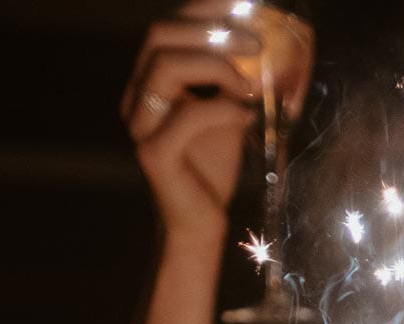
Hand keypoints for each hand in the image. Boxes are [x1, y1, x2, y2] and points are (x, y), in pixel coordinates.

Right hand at [120, 6, 263, 241]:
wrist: (200, 221)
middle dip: (212, 31)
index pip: (167, 27)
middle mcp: (136, 96)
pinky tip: (246, 118)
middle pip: (159, 37)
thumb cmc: (213, 164)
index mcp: (149, 81)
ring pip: (165, 67)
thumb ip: (233, 79)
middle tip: (256, 44)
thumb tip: (268, 44)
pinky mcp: (154, 155)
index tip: (244, 5)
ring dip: (216, 67)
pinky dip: (223, 110)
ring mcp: (140, 124)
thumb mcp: (226, 110)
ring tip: (250, 87)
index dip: (203, 9)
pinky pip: (186, 116)